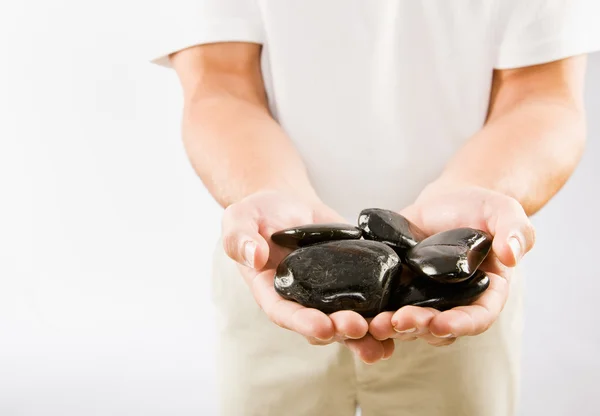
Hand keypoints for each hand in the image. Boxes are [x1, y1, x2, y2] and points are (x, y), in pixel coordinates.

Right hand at [222, 190, 394, 362]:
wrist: (284, 204)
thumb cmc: (257, 213)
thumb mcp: (239, 219)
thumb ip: (240, 238)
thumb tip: (254, 257)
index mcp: (272, 292)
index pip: (286, 314)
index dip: (303, 323)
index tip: (322, 328)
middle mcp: (302, 299)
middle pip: (321, 324)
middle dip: (341, 330)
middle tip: (359, 327)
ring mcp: (328, 292)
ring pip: (348, 320)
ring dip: (367, 332)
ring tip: (386, 338)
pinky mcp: (352, 279)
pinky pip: (369, 297)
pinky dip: (384, 310)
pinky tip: (405, 318)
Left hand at [369, 184, 535, 346]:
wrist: (447, 199)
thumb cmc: (480, 206)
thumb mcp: (503, 211)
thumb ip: (514, 231)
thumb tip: (512, 255)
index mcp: (485, 292)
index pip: (478, 317)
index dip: (461, 324)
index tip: (443, 324)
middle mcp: (454, 302)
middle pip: (439, 325)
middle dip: (420, 327)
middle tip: (400, 321)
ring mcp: (424, 296)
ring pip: (410, 321)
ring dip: (393, 326)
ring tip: (376, 323)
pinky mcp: (399, 286)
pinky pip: (386, 303)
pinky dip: (374, 310)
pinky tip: (360, 311)